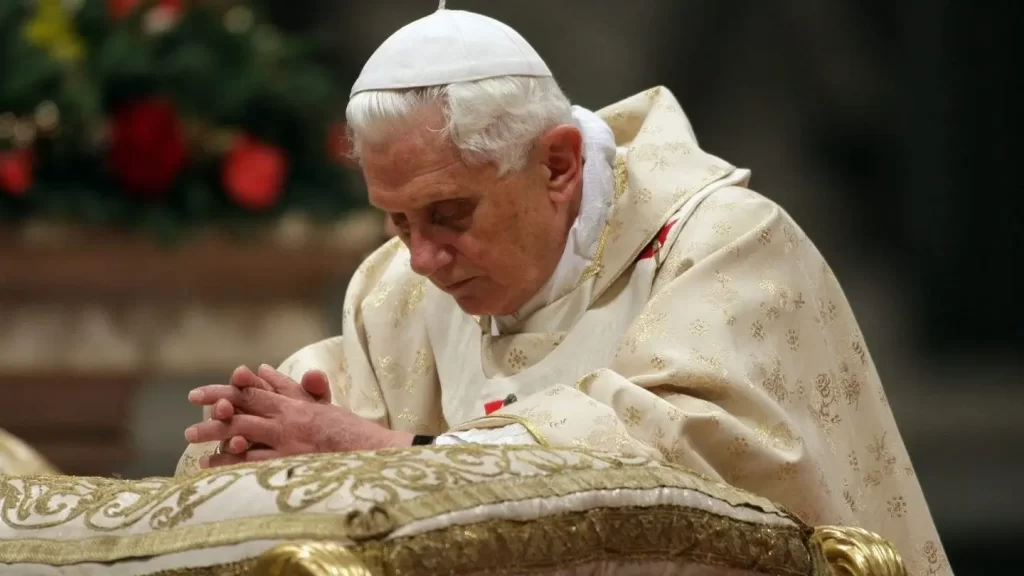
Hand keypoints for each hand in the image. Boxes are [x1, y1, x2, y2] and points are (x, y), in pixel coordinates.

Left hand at [185, 367, 411, 467]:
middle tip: (191, 409)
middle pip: (244, 405)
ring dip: (216, 432)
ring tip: (191, 436)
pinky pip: (254, 460)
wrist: (372, 450)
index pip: (255, 389)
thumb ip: (293, 386)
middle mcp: (289, 416)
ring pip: (243, 431)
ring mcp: (288, 438)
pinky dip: (231, 461)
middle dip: (215, 406)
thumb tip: (263, 367)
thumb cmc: (347, 431)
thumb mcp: (322, 404)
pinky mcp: (290, 460)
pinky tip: (212, 464)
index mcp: (295, 402)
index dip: (228, 388)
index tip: (202, 392)